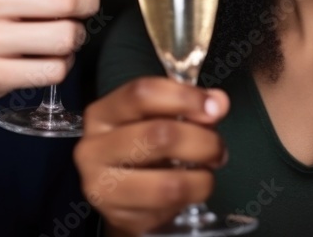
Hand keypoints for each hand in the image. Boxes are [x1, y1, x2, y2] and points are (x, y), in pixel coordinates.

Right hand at [73, 77, 228, 235]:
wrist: (117, 190)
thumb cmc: (139, 143)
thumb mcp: (155, 115)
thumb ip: (186, 104)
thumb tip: (217, 103)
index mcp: (102, 113)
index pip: (142, 93)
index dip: (184, 96)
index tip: (214, 106)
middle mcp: (94, 148)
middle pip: (158, 135)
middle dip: (202, 141)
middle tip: (218, 147)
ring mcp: (103, 187)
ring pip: (167, 184)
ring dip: (202, 178)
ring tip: (209, 172)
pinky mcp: (120, 218)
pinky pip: (168, 210)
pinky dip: (190, 199)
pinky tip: (190, 188)